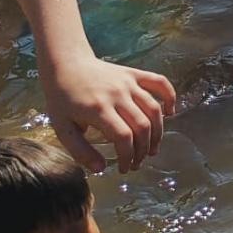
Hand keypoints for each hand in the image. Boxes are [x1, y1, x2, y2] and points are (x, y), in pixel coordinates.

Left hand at [42, 56, 175, 172]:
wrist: (67, 64)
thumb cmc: (62, 99)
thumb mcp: (63, 128)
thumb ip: (80, 151)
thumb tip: (101, 168)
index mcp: (98, 109)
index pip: (124, 137)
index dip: (128, 157)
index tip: (123, 168)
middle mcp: (117, 95)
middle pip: (142, 126)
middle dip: (143, 150)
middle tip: (137, 163)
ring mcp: (128, 82)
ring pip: (153, 110)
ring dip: (157, 133)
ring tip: (152, 149)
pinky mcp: (134, 74)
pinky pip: (159, 82)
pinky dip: (170, 97)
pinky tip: (169, 112)